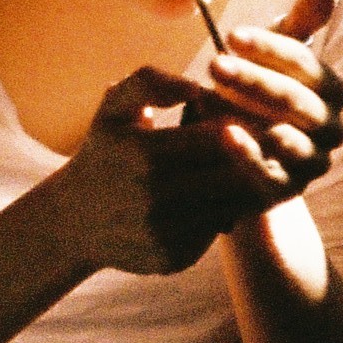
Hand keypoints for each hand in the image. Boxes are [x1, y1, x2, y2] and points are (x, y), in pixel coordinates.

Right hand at [59, 67, 291, 274]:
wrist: (71, 220)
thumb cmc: (104, 152)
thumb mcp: (114, 109)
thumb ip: (150, 83)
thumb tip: (195, 85)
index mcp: (144, 152)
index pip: (220, 136)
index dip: (243, 125)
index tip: (253, 117)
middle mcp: (154, 197)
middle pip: (232, 174)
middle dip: (253, 158)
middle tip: (271, 144)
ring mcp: (164, 232)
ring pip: (231, 205)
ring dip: (245, 187)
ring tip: (252, 169)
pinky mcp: (172, 259)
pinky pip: (216, 232)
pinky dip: (224, 214)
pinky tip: (222, 199)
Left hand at [191, 0, 342, 202]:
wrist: (240, 162)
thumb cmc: (254, 98)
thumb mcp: (270, 62)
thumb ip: (296, 29)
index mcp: (331, 90)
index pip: (304, 64)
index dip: (270, 47)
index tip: (231, 34)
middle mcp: (332, 127)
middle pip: (297, 100)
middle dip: (254, 80)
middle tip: (213, 63)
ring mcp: (313, 162)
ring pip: (288, 137)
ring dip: (251, 115)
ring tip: (217, 99)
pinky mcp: (289, 190)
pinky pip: (271, 173)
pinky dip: (249, 155)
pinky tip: (224, 135)